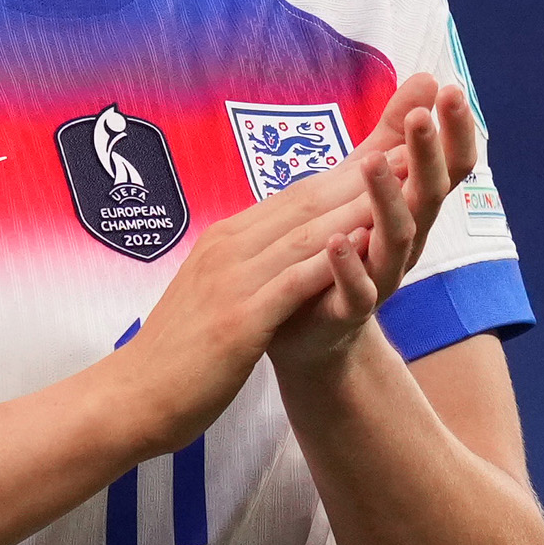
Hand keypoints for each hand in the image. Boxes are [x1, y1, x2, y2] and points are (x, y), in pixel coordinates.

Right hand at [113, 154, 376, 447]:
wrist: (130, 399)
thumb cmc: (177, 353)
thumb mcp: (214, 292)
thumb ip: (246, 265)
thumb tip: (276, 247)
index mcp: (227, 239)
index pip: (297, 196)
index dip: (347, 171)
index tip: (390, 148)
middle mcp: (230, 247)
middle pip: (308, 201)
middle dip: (364, 171)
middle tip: (412, 145)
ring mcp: (233, 280)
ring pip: (307, 233)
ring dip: (359, 204)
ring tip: (405, 180)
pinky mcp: (239, 320)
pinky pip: (292, 282)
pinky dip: (331, 259)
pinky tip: (366, 243)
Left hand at [269, 75, 481, 375]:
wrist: (311, 331)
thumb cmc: (345, 247)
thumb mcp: (368, 184)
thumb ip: (394, 134)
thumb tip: (429, 76)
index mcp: (414, 209)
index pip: (448, 166)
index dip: (455, 132)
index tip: (453, 90)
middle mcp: (407, 242)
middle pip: (429, 196)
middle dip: (427, 156)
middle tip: (422, 118)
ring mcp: (381, 277)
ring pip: (397, 239)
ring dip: (387, 199)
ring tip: (374, 162)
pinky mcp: (349, 311)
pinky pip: (357, 291)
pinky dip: (349, 266)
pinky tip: (337, 240)